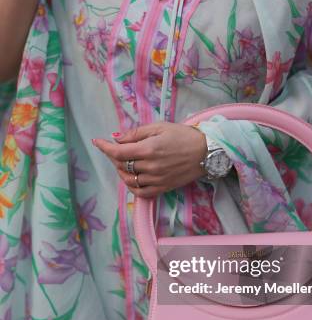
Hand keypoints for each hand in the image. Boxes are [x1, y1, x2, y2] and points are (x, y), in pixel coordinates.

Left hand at [93, 122, 207, 198]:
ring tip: (125, 163)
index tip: (97, 142)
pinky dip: (132, 186)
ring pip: (129, 179)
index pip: (118, 152)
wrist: (207, 152)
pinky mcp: (163, 187)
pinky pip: (141, 192)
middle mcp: (150, 166)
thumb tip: (116, 138)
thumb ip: (136, 133)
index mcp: (148, 149)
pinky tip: (132, 178)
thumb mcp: (160, 127)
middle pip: (121, 165)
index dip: (104, 147)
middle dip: (114, 156)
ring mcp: (156, 179)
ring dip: (121, 171)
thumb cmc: (184, 135)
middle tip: (118, 149)